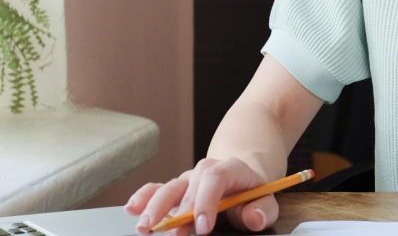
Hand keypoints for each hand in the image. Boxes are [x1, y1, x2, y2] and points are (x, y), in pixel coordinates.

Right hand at [124, 157, 278, 235]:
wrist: (241, 180)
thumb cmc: (250, 193)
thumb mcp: (264, 200)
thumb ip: (262, 209)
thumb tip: (254, 218)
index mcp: (229, 169)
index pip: (215, 178)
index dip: (206, 201)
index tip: (202, 226)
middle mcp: (204, 171)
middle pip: (188, 185)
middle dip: (180, 212)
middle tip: (174, 235)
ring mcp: (187, 180)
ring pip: (168, 188)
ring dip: (154, 207)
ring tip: (145, 227)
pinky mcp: (175, 190)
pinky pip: (156, 189)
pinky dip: (143, 197)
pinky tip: (131, 208)